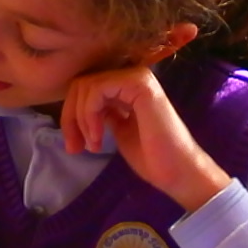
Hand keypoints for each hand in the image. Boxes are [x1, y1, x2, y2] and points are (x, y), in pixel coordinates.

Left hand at [61, 65, 231, 213]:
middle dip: (70, 117)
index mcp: (128, 86)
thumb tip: (76, 108)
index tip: (74, 145)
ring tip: (92, 145)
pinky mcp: (139, 84)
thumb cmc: (152, 157)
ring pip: (86, 85)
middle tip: (74, 147)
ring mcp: (137, 77)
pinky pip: (97, 89)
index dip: (71, 115)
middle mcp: (133, 75)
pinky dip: (89, 114)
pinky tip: (97, 136)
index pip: (86, 88)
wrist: (177, 171)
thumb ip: (103, 113)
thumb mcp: (118, 130)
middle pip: (82, 83)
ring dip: (80, 119)